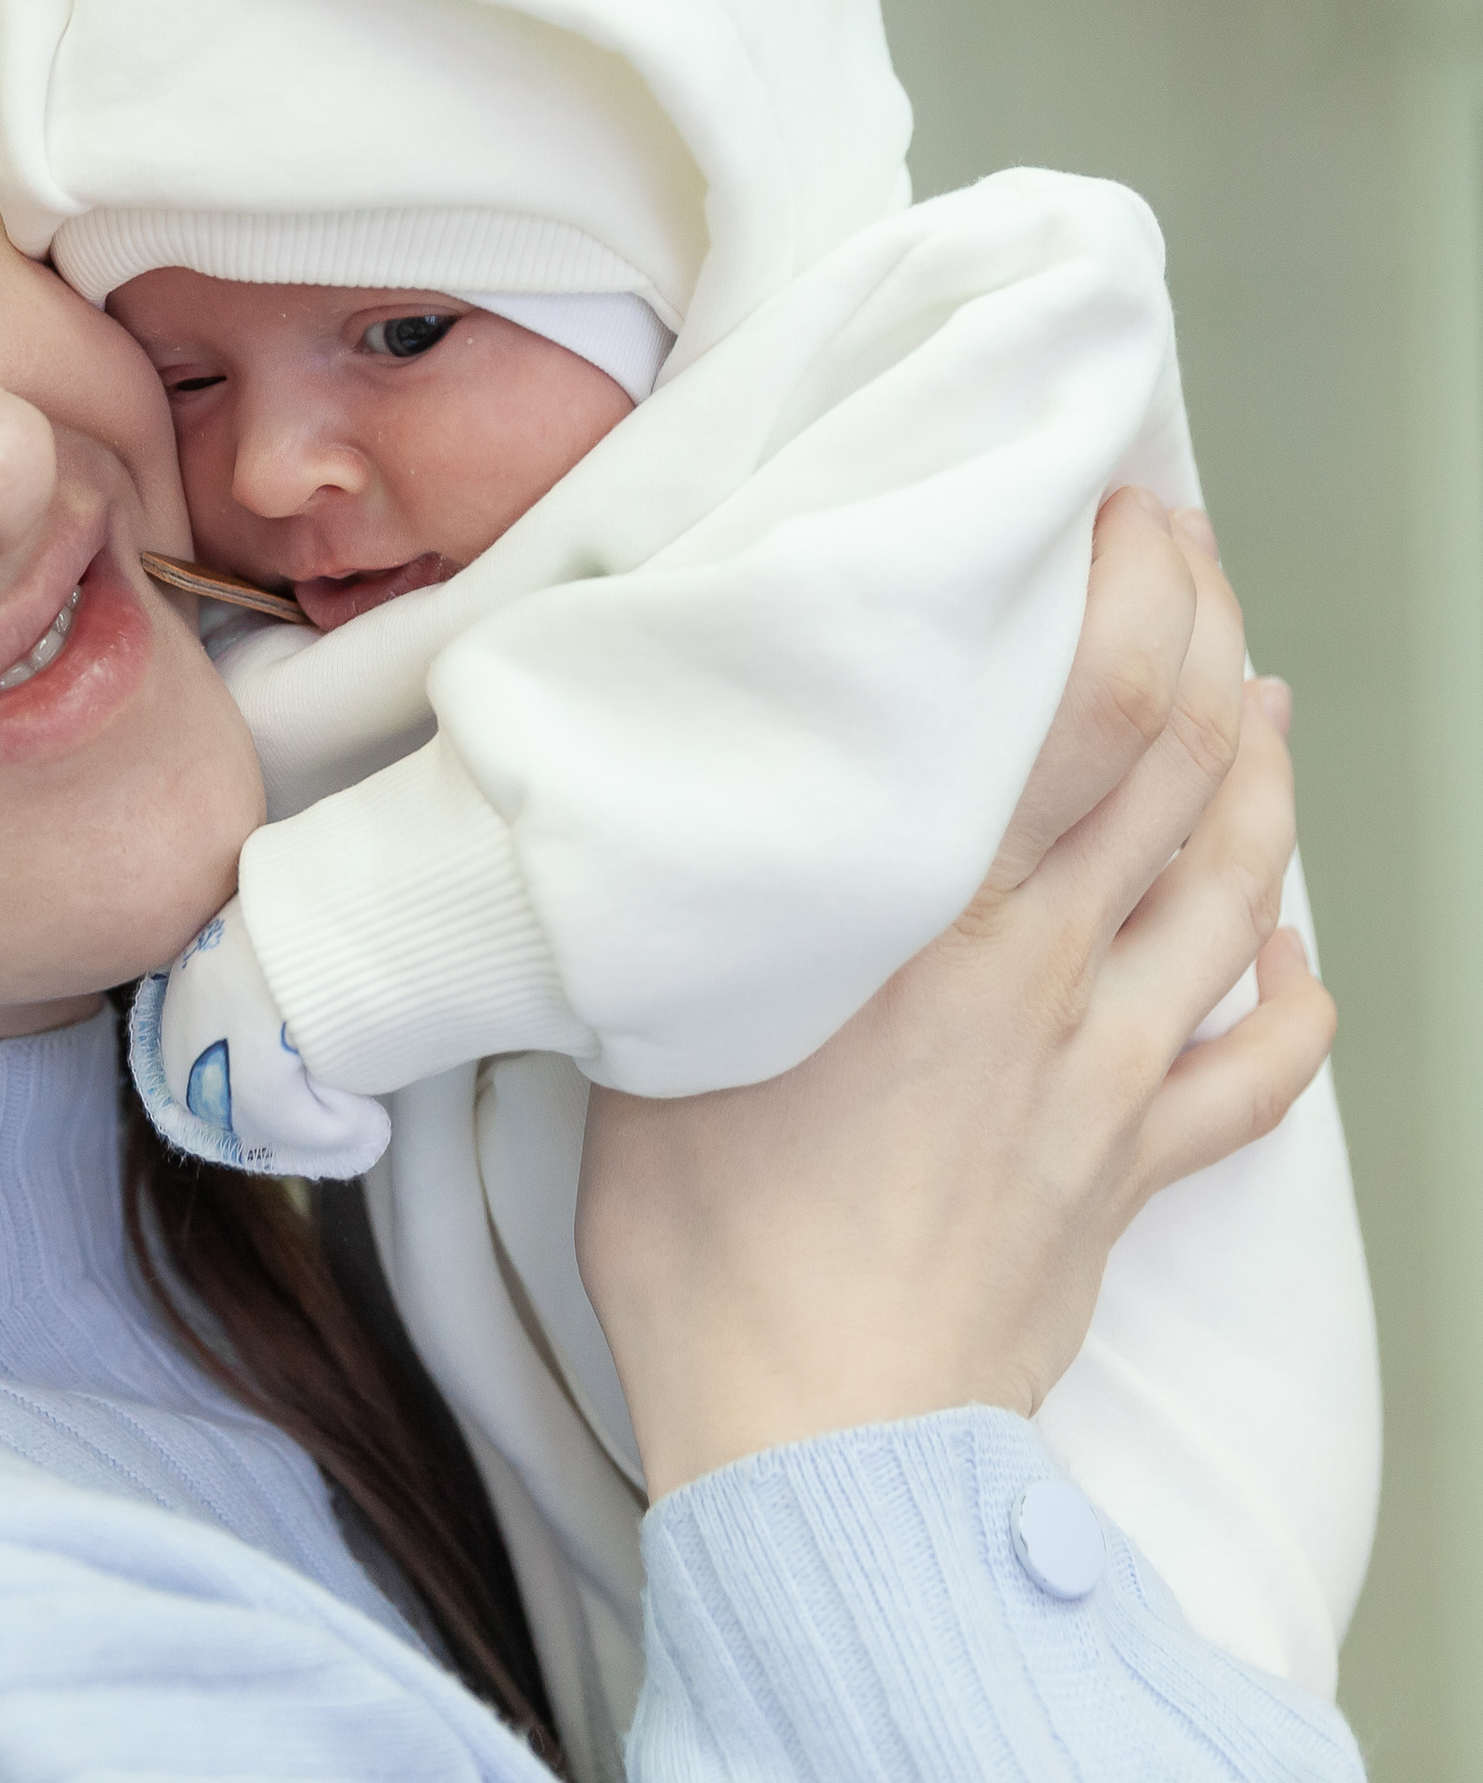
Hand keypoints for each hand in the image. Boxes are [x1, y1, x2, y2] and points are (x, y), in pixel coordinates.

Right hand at [576, 488, 1335, 1496]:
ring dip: (1261, 778)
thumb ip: (705, 910)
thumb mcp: (658, 1031)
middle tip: (1187, 554)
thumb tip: (676, 810)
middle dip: (1202, 639)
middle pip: (1179, 774)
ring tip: (1258, 693)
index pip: (1079, 721)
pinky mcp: (1132, 1169)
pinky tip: (1282, 945)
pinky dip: (1290, 990)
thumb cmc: (711, 1246)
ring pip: (1236, 892)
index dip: (1125, 599)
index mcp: (937, 926)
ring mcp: (1109, 1074)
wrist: (813, 1433)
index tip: (1115, 513)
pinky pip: (1254, 1068)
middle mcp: (1049, 977)